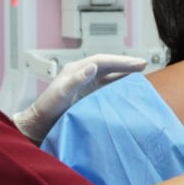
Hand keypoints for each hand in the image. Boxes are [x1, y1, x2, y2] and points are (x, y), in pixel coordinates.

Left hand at [13, 53, 148, 141]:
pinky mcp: (88, 96)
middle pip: (108, 65)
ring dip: (123, 72)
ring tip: (140, 71)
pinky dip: (118, 84)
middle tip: (143, 64)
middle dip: (125, 64)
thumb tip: (93, 66)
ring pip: (109, 74)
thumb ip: (76, 80)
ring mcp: (85, 85)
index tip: (136, 63)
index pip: (102, 61)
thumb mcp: (61, 93)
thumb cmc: (48, 109)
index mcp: (76, 70)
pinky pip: (106, 86)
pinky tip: (127, 87)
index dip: (120, 61)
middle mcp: (82, 75)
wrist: (40, 123)